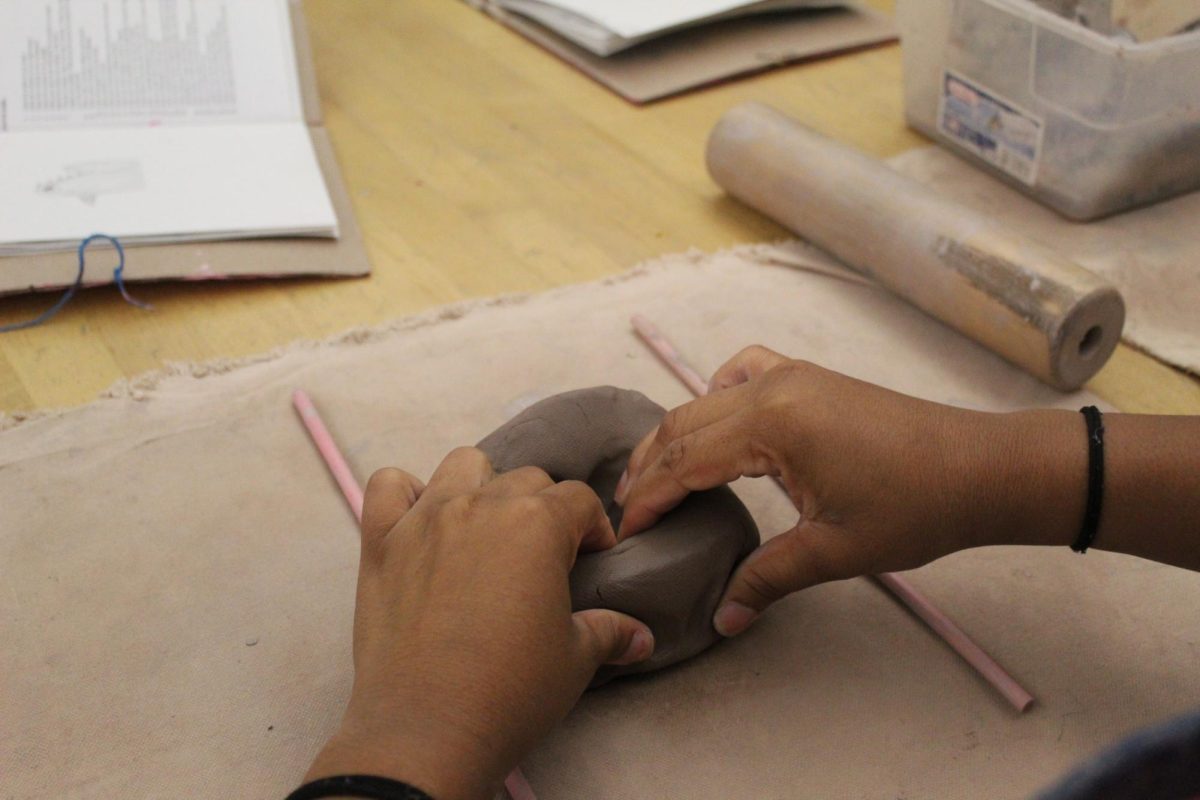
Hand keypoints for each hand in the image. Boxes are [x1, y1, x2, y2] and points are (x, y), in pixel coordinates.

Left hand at [305, 448, 654, 799]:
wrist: (427, 729)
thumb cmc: (510, 692)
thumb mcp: (574, 661)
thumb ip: (609, 632)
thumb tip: (642, 637)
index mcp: (538, 524)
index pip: (578, 499)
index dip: (592, 527)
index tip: (591, 558)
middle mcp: (482, 505)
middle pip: (525, 479)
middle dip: (542, 507)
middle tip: (541, 555)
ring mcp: (426, 518)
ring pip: (461, 465)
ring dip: (481, 485)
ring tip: (485, 528)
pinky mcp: (381, 541)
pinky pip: (388, 486)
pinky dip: (405, 495)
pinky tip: (420, 524)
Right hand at [617, 346, 1084, 637]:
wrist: (982, 468)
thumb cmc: (914, 509)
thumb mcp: (834, 550)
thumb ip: (769, 578)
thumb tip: (724, 619)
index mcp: (770, 425)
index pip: (684, 462)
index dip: (648, 499)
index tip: (624, 533)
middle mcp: (771, 387)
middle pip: (683, 425)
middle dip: (648, 469)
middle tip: (624, 512)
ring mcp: (791, 375)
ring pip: (707, 400)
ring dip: (674, 436)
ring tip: (652, 477)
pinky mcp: (809, 378)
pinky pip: (744, 372)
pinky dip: (716, 395)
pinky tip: (716, 422)